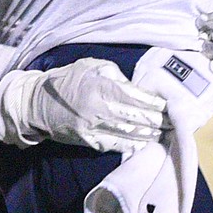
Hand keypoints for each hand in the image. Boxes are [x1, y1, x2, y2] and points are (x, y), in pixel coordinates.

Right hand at [0, 59, 166, 152]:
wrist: (37, 103)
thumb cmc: (67, 79)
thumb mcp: (90, 66)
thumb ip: (115, 75)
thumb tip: (137, 88)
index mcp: (100, 87)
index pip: (137, 98)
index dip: (156, 104)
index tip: (170, 106)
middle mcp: (98, 109)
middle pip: (137, 118)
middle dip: (159, 121)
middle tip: (175, 122)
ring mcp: (93, 128)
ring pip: (130, 135)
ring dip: (150, 135)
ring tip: (166, 134)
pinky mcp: (88, 141)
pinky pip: (116, 145)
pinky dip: (133, 145)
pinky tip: (146, 144)